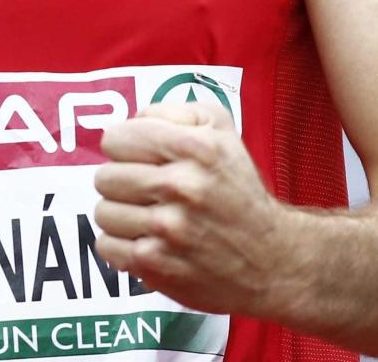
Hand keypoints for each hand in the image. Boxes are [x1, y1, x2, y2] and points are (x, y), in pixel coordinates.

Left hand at [93, 100, 288, 315]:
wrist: (274, 260)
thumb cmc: (239, 189)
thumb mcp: (220, 130)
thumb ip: (170, 112)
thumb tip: (130, 121)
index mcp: (194, 148)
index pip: (115, 139)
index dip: (125, 148)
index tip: (141, 159)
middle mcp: (181, 187)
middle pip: (104, 177)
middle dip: (122, 183)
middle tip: (147, 192)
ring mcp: (168, 229)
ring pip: (102, 213)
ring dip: (121, 216)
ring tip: (149, 218)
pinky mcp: (157, 265)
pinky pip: (107, 247)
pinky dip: (122, 246)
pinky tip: (148, 242)